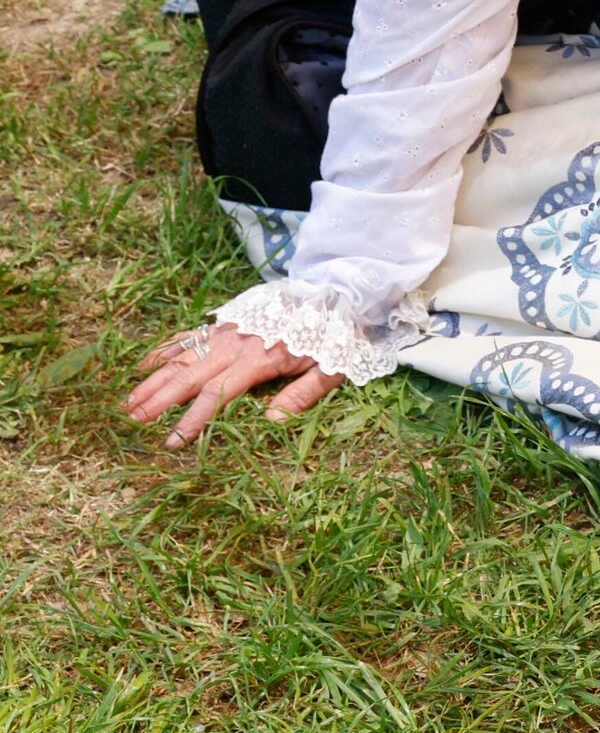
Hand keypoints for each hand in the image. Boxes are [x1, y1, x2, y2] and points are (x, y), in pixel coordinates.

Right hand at [125, 324, 343, 447]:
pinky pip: (189, 336)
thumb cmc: (337, 336)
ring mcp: (228, 330)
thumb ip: (303, 395)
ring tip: (128, 401)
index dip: (192, 419)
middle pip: (190, 375)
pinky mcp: (226, 321)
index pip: (217, 393)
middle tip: (131, 421)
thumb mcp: (332, 369)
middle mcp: (237, 343)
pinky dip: (164, 349)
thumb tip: (270, 422)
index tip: (171, 441)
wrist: (338, 291)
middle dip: (159, 400)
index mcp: (261, 359)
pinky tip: (143, 364)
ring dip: (154, 378)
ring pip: (182, 356)